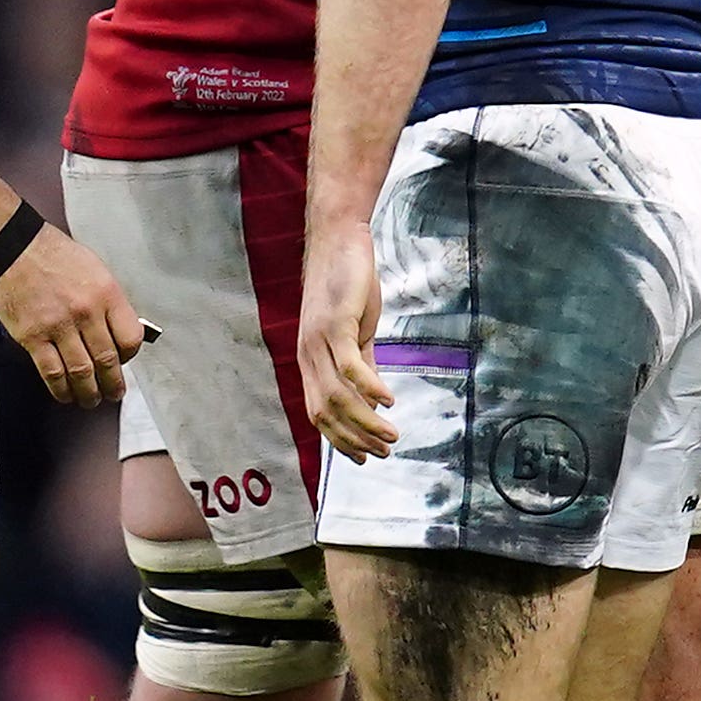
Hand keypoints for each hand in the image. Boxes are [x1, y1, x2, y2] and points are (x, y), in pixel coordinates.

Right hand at [0, 222, 143, 407]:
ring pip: (81, 372)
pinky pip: (52, 372)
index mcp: (107, 295)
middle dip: (113, 384)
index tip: (124, 362)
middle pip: (107, 360)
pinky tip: (65, 396)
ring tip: (91, 401)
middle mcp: (86, 313)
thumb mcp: (97, 270)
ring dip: (88, 392)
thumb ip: (109, 302)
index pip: (130, 338)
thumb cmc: (58, 256)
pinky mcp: (32, 337)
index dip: (130, 356)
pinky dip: (60, 389)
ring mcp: (59, 327)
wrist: (15, 247)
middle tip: (114, 394)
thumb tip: (118, 332)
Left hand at [301, 222, 391, 457]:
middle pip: (327, 411)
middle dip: (354, 439)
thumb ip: (362, 364)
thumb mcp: (356, 332)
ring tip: (392, 435)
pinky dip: (369, 388)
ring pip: (338, 395)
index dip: (340, 440)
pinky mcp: (335, 323)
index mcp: (311, 361)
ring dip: (366, 421)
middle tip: (383, 452)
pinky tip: (389, 400)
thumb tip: (373, 396)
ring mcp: (319, 341)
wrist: (340, 242)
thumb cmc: (348, 286)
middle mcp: (308, 355)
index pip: (320, 412)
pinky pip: (350, 366)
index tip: (364, 458)